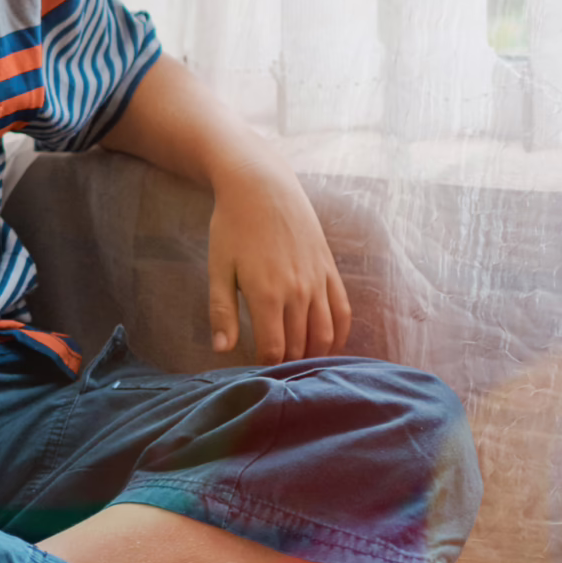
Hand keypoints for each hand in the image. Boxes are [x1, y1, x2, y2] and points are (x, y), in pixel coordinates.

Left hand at [206, 148, 350, 364]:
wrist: (262, 187)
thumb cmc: (232, 227)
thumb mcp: (219, 268)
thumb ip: (221, 312)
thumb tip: (222, 351)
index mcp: (267, 294)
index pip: (274, 348)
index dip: (265, 367)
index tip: (255, 374)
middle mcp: (299, 291)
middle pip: (299, 344)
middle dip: (288, 364)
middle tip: (276, 376)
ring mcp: (319, 281)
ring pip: (325, 333)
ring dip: (314, 354)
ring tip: (301, 366)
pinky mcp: (330, 270)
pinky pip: (342, 311)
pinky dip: (339, 334)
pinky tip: (329, 345)